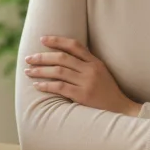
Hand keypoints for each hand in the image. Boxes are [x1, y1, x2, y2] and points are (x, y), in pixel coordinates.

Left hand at [24, 36, 140, 115]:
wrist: (120, 109)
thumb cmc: (107, 91)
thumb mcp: (101, 72)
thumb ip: (85, 64)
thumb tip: (62, 56)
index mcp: (95, 62)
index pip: (74, 45)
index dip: (57, 40)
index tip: (42, 39)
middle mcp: (91, 70)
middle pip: (62, 57)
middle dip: (42, 57)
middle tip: (28, 58)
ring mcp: (87, 82)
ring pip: (58, 71)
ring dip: (41, 70)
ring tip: (29, 71)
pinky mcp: (83, 96)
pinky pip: (60, 87)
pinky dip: (46, 85)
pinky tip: (37, 85)